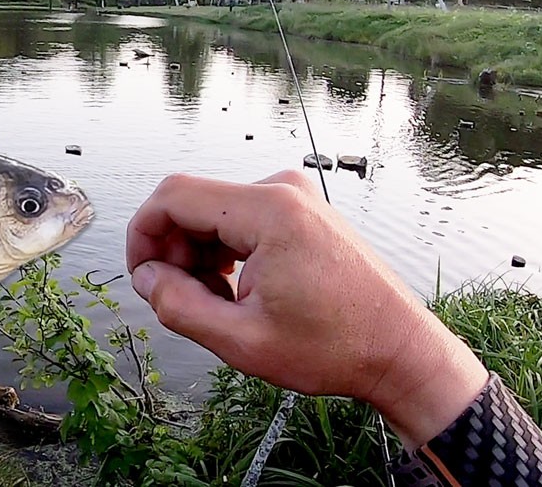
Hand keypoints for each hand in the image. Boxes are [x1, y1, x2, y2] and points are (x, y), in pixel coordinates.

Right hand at [125, 171, 487, 447]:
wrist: (399, 350)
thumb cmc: (335, 348)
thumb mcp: (242, 342)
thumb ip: (179, 306)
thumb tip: (147, 278)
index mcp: (269, 211)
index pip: (173, 196)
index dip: (142, 235)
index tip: (141, 277)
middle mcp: (282, 191)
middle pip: (192, 203)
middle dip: (172, 251)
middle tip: (181, 302)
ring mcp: (295, 198)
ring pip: (213, 213)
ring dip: (198, 255)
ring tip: (217, 305)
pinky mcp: (301, 211)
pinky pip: (240, 219)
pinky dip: (224, 251)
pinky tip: (236, 292)